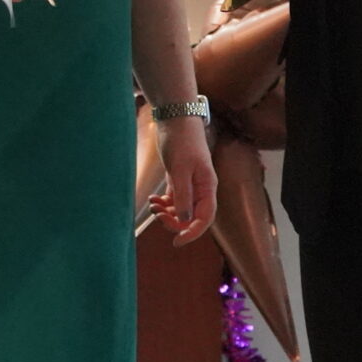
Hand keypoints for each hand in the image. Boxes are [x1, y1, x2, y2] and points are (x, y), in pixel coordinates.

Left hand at [141, 115, 217, 244]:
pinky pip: (173, 201)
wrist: (175, 119)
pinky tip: (154, 199)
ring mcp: (190, 185)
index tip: (177, 242)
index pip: (205, 219)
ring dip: (167, 213)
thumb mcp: (180, 169)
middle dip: (174, 221)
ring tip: (153, 205)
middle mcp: (201, 189)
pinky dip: (163, 204)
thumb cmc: (181, 141)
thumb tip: (185, 219)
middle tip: (157, 214)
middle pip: (191, 218)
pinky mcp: (179, 180)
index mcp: (207, 188)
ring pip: (181, 210)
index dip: (193, 233)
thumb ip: (183, 195)